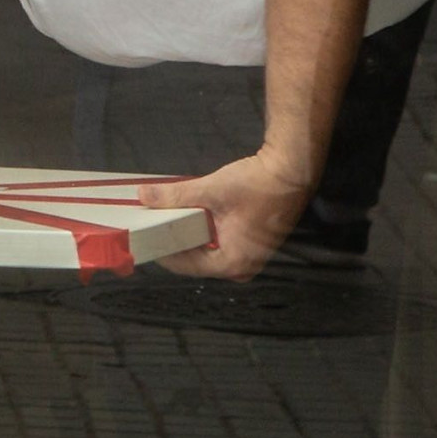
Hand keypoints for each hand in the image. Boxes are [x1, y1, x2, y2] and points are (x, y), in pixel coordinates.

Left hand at [148, 148, 316, 279]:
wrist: (294, 170)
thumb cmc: (259, 184)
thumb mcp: (211, 189)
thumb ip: (175, 196)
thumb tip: (144, 196)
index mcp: (232, 264)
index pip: (185, 266)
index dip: (162, 250)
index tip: (143, 237)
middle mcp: (241, 267)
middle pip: (195, 260)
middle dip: (174, 242)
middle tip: (151, 226)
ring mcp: (249, 257)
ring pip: (207, 251)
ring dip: (188, 235)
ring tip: (166, 219)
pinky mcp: (252, 244)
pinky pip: (220, 244)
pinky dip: (204, 231)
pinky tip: (190, 216)